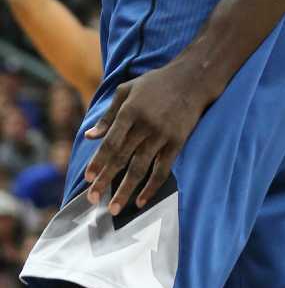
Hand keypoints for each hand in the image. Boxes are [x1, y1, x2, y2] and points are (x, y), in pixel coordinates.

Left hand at [83, 62, 206, 213]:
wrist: (193, 79)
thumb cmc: (155, 83)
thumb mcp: (127, 90)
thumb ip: (108, 115)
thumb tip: (89, 136)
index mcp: (130, 111)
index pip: (110, 142)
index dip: (98, 161)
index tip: (87, 179)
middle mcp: (145, 125)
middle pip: (122, 158)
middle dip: (106, 180)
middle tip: (92, 199)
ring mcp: (162, 135)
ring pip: (140, 168)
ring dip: (125, 190)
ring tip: (113, 208)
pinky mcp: (177, 143)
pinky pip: (162, 170)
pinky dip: (151, 187)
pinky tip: (140, 201)